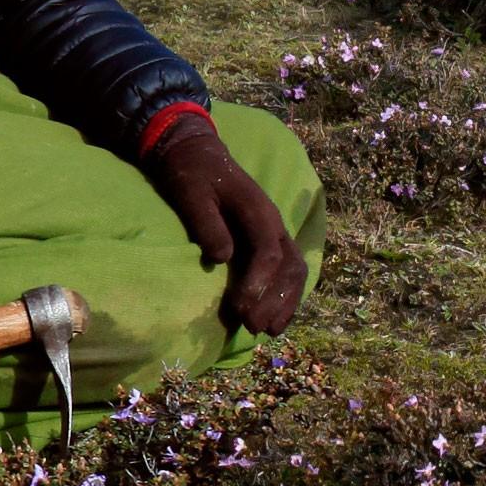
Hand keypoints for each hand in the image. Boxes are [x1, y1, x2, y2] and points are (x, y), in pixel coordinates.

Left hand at [145, 114, 305, 334]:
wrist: (197, 154)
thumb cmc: (191, 174)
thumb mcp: (190, 193)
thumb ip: (207, 224)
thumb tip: (222, 258)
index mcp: (258, 209)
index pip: (268, 250)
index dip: (258, 282)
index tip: (241, 308)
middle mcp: (274, 222)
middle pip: (289, 266)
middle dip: (273, 300)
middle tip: (251, 326)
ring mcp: (275, 232)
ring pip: (295, 271)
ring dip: (285, 303)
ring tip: (267, 331)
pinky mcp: (269, 241)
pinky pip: (289, 271)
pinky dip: (286, 297)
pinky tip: (275, 320)